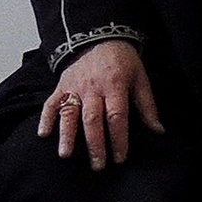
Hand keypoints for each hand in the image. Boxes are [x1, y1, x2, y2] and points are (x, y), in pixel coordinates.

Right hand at [38, 39, 163, 170]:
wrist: (98, 36)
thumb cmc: (122, 60)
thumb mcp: (140, 78)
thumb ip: (147, 106)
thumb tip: (158, 131)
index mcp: (115, 85)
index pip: (117, 116)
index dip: (118, 139)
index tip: (120, 158)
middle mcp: (93, 87)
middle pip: (92, 119)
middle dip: (95, 144)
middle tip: (97, 165)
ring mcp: (75, 86)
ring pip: (69, 112)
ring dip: (67, 134)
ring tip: (65, 154)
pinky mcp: (62, 85)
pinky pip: (51, 102)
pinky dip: (46, 117)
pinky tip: (43, 134)